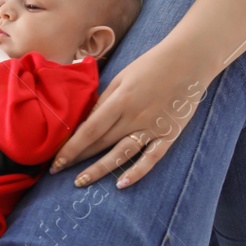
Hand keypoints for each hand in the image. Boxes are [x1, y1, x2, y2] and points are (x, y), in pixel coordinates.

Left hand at [51, 40, 211, 188]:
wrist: (189, 61)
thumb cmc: (151, 65)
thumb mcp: (121, 78)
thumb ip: (104, 101)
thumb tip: (85, 123)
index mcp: (120, 101)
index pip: (89, 130)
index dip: (71, 147)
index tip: (56, 160)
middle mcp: (134, 117)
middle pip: (101, 143)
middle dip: (78, 159)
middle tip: (58, 172)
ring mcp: (152, 128)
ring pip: (121, 154)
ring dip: (100, 170)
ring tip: (81, 182)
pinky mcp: (168, 135)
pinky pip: (151, 158)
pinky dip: (137, 172)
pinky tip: (121, 184)